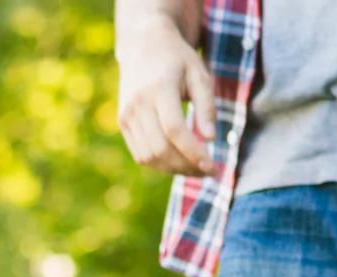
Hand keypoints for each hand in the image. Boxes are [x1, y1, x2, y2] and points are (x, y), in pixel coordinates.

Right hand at [114, 1, 217, 176]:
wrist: (143, 46)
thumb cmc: (178, 60)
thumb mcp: (199, 75)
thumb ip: (207, 106)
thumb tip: (210, 139)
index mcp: (159, 89)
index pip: (174, 131)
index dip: (194, 153)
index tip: (213, 166)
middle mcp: (138, 104)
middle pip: (161, 149)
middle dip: (187, 166)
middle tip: (209, 171)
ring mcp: (126, 115)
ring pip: (149, 157)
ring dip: (174, 169)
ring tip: (196, 169)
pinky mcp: (122, 123)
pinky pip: (140, 154)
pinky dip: (160, 164)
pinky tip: (178, 162)